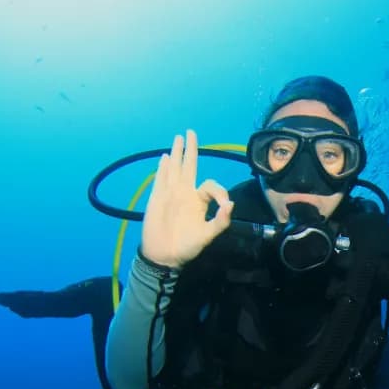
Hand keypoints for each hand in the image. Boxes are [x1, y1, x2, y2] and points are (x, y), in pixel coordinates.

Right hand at [140, 129, 233, 267]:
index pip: (211, 186)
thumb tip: (230, 204)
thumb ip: (221, 221)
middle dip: (191, 149)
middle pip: (190, 166)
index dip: (220, 191)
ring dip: (176, 153)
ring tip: (178, 138)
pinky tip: (165, 157)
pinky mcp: (157, 197)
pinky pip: (161, 179)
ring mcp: (171, 193)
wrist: (164, 255)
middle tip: (191, 132)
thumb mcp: (208, 235)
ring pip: (175, 168)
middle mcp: (186, 193)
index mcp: (200, 201)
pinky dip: (163, 168)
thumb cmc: (187, 246)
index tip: (225, 205)